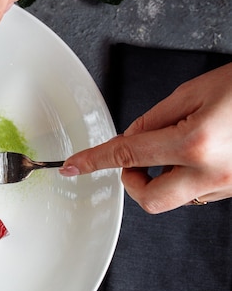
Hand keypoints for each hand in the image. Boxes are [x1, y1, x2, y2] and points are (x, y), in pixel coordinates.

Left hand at [59, 62, 231, 212]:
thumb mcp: (195, 91)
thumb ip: (155, 118)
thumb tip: (131, 137)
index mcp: (194, 144)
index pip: (127, 156)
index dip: (94, 161)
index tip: (73, 167)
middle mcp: (211, 173)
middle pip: (149, 199)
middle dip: (134, 182)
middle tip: (134, 161)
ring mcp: (228, 186)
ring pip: (175, 196)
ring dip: (164, 175)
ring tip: (184, 141)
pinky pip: (198, 191)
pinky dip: (187, 175)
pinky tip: (203, 150)